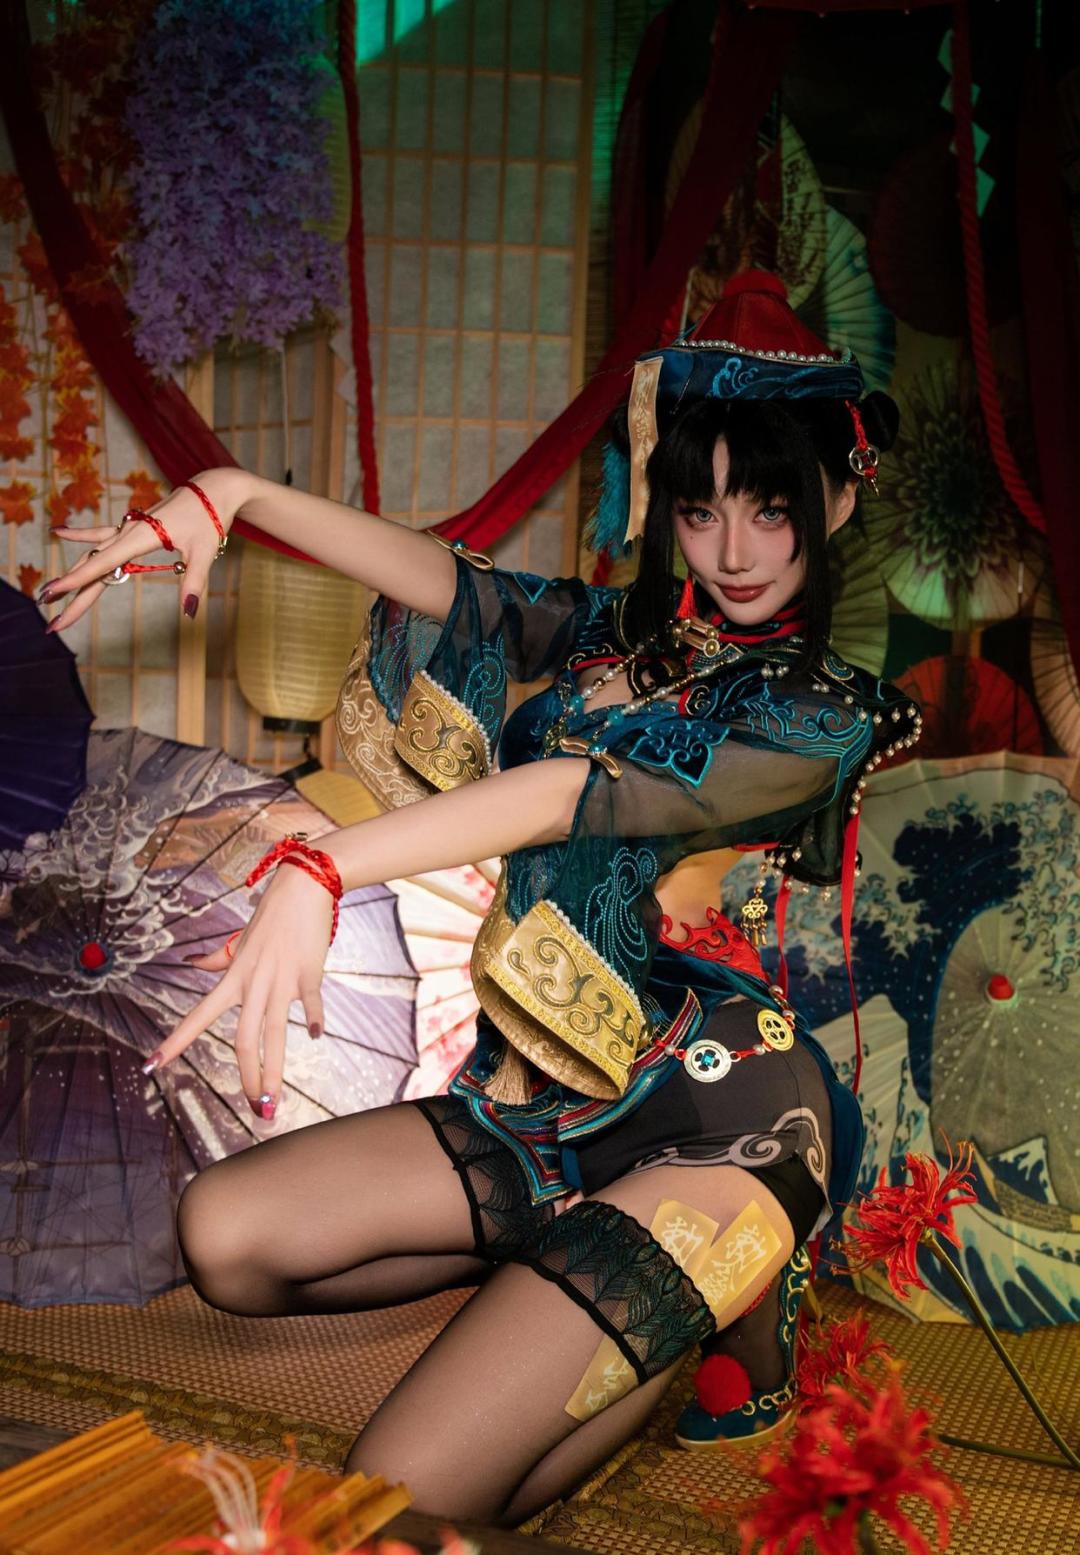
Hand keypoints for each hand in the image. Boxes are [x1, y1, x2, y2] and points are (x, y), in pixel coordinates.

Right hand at [40, 467, 247, 631]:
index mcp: (140, 537)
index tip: (53, 594)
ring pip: (92, 556)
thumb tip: (189, 612)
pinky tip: (57, 532)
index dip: (76, 581)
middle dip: (70, 595)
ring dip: (72, 576)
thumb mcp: (205, 552)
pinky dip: (80, 535)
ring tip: (47, 595)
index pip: (101, 565)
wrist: (212, 489)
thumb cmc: (210, 519)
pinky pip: (101, 534)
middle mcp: (127, 533)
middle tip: (52, 624)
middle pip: (92, 568)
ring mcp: (127, 530)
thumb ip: (194, 582)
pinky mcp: (132, 529)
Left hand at [145, 865, 332, 1120]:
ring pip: (274, 1036)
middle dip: (247, 1079)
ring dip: (272, 1074)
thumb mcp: (239, 940)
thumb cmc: (271, 916)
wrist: (303, 889)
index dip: (174, 1042)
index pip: (197, 1017)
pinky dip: (313, 1021)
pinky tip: (316, 1035)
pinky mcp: (308, 975)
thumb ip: (216, 960)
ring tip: (271, 1102)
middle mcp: (253, 985)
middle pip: (245, 1041)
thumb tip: (191, 964)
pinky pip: (309, 1006)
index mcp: (233, 978)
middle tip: (252, 1109)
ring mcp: (281, 982)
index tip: (152, 1065)